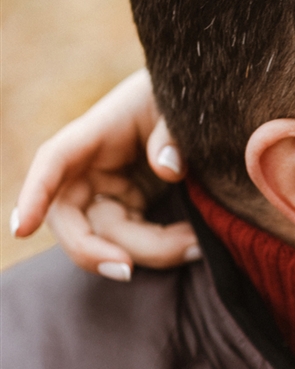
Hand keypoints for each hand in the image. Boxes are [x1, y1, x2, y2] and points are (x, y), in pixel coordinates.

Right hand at [11, 70, 200, 279]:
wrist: (196, 101)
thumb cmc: (177, 98)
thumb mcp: (176, 107)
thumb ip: (172, 132)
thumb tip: (168, 168)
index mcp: (94, 135)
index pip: (54, 161)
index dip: (35, 195)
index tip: (22, 230)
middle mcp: (90, 169)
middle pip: (71, 219)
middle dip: (94, 250)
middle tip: (128, 270)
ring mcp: (108, 192)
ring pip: (108, 238)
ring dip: (150, 251)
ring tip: (198, 246)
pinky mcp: (130, 208)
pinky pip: (135, 240)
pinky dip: (163, 248)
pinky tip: (195, 244)